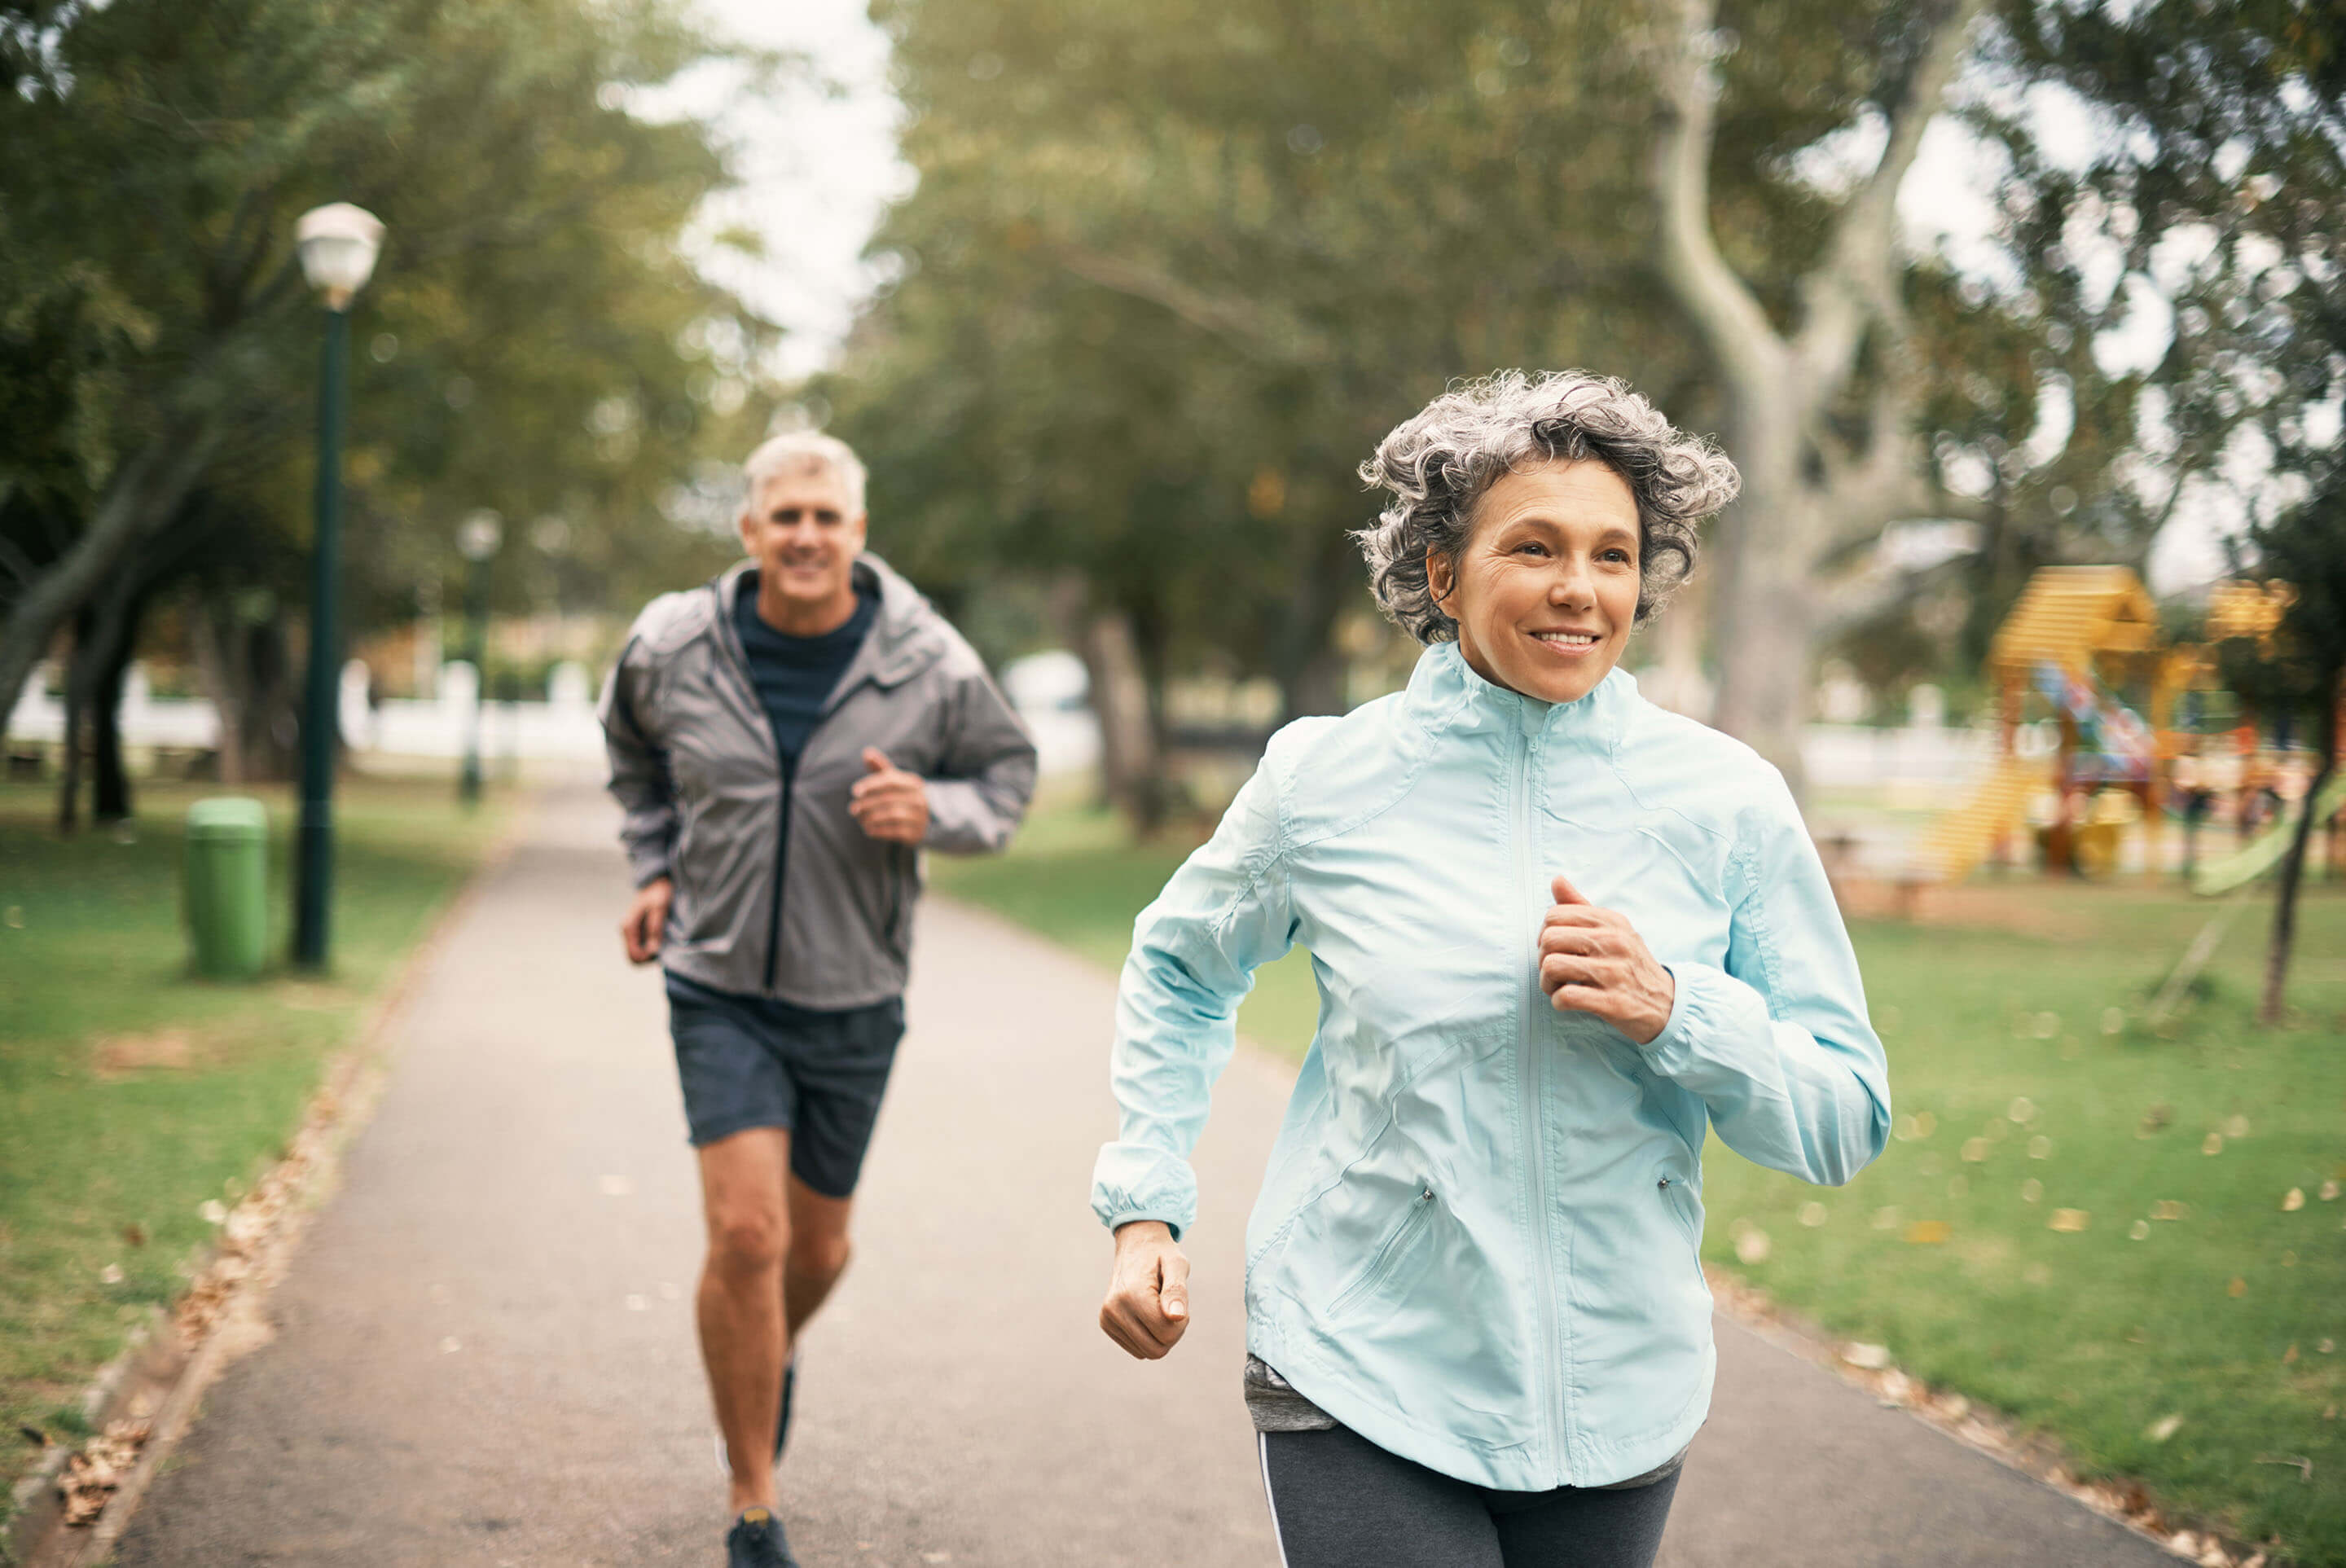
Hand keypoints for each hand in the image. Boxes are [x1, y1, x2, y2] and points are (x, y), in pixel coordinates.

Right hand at [620, 877, 672, 964]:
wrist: (658, 882)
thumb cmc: (660, 892)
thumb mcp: (660, 908)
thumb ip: (655, 928)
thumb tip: (652, 950)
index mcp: (628, 926)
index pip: (634, 955)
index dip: (648, 958)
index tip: (661, 950)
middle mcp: (626, 931)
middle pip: (633, 958)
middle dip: (648, 958)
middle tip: (663, 949)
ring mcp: (631, 932)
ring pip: (637, 954)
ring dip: (650, 954)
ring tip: (663, 942)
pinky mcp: (637, 931)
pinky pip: (641, 947)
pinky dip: (650, 948)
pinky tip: (660, 939)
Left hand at [849, 748, 928, 843]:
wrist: (921, 822)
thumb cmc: (900, 796)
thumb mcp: (893, 781)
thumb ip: (880, 767)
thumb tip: (866, 752)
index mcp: (913, 782)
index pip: (890, 780)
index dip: (871, 785)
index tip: (854, 792)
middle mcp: (919, 798)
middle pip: (889, 799)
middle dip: (867, 804)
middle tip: (853, 809)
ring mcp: (920, 816)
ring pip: (892, 815)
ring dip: (871, 818)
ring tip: (860, 820)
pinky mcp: (916, 833)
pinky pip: (895, 831)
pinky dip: (879, 830)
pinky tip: (868, 830)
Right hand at [1099, 1220, 1190, 1359]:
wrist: (1136, 1243)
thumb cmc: (1161, 1254)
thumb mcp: (1177, 1265)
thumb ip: (1177, 1291)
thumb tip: (1177, 1317)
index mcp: (1131, 1294)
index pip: (1167, 1334)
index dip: (1181, 1321)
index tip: (1177, 1299)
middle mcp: (1113, 1308)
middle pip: (1156, 1350)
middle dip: (1171, 1332)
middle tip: (1170, 1306)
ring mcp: (1107, 1318)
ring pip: (1146, 1353)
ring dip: (1160, 1335)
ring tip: (1157, 1307)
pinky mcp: (1106, 1324)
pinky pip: (1137, 1349)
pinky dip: (1148, 1336)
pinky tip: (1146, 1314)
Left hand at [1537, 874, 1675, 1044]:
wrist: (1667, 1003)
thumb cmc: (1631, 964)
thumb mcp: (1614, 929)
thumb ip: (1581, 906)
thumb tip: (1556, 880)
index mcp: (1611, 921)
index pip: (1555, 915)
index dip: (1545, 934)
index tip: (1554, 948)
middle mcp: (1613, 942)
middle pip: (1550, 940)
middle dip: (1542, 958)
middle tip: (1554, 971)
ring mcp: (1613, 972)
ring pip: (1553, 966)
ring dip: (1547, 982)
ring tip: (1558, 986)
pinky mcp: (1612, 1002)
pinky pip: (1566, 996)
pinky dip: (1559, 1001)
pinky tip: (1568, 1001)